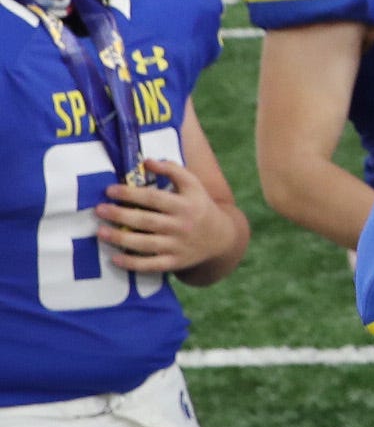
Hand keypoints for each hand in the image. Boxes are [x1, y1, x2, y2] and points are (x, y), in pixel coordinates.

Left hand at [95, 157, 239, 279]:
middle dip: (120, 215)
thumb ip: (173, 170)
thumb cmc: (199, 206)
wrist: (221, 238)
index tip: (110, 190)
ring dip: (120, 238)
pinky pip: (151, 265)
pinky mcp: (175, 262)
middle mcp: (181, 225)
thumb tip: (147, 161)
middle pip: (145, 221)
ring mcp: (177, 246)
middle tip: (99, 210)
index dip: (130, 194)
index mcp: (185, 204)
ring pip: (145, 243)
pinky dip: (132, 263)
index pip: (153, 198)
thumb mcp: (193, 185)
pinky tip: (115, 259)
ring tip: (101, 232)